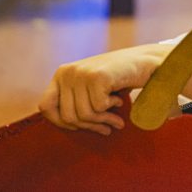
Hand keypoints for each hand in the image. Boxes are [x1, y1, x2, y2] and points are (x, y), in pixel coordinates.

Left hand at [38, 44, 167, 134]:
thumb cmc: (117, 81)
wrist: (145, 63)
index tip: (83, 126)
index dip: (61, 122)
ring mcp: (81, 73)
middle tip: (107, 127)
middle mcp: (67, 72)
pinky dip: (111, 109)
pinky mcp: (97, 76)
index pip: (46, 107)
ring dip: (103, 120)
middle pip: (67, 116)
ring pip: (84, 115)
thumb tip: (64, 126)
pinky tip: (119, 100)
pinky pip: (98, 108)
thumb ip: (73, 103)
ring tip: (116, 118)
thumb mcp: (88, 90)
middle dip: (89, 125)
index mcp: (61, 74)